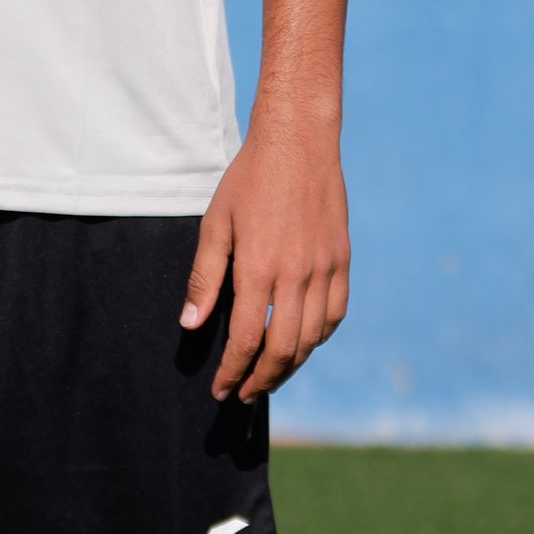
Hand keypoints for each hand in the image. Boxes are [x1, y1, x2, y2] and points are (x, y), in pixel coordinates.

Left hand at [180, 122, 349, 401]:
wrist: (299, 141)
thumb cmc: (249, 179)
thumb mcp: (216, 223)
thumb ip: (205, 277)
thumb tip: (191, 324)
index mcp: (260, 267)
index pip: (247, 339)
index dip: (233, 371)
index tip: (221, 389)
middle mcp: (298, 274)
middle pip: (283, 349)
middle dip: (261, 379)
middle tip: (243, 393)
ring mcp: (325, 268)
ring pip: (312, 337)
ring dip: (290, 365)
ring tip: (269, 376)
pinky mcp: (342, 259)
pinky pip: (335, 313)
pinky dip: (318, 337)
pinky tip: (302, 343)